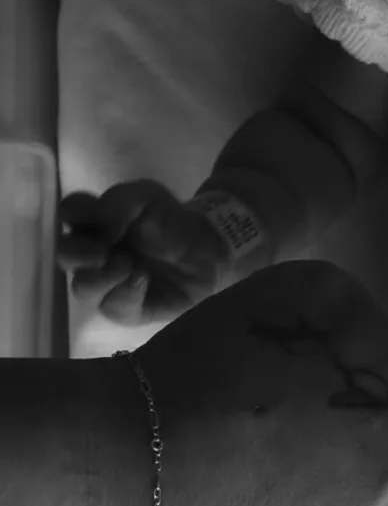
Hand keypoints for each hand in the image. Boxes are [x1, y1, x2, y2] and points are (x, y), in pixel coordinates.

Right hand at [59, 182, 226, 324]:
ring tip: (129, 266)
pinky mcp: (125, 308)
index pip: (66, 215)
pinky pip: (112, 308)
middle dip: (78, 253)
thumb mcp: (148, 196)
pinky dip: (126, 293)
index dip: (74, 215)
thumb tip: (99, 229)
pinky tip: (143, 280)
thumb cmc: (169, 220)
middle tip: (104, 251)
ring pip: (82, 288)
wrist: (205, 248)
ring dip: (102, 277)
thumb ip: (118, 202)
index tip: (97, 217)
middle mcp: (92, 254)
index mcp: (93, 222)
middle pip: (64, 255)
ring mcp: (106, 282)